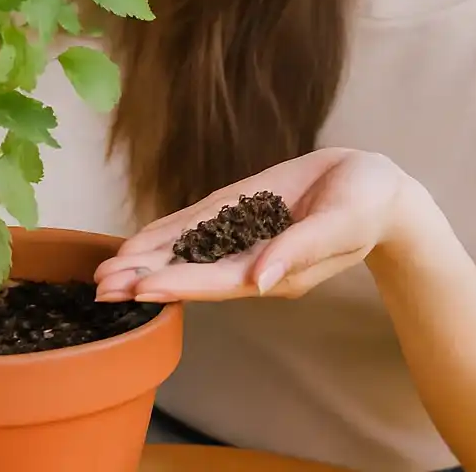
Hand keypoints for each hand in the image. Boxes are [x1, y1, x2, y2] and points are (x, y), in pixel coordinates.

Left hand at [93, 148, 412, 302]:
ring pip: (187, 252)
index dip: (178, 284)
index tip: (140, 289)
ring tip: (103, 272)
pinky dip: (166, 233)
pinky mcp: (243, 210)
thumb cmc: (367, 205)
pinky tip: (136, 242)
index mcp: (276, 273)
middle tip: (99, 287)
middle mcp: (252, 261)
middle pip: (191, 274)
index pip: (217, 283)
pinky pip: (198, 224)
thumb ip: (300, 251)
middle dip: (146, 279)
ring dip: (146, 261)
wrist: (375, 186)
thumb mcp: (341, 224)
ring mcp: (245, 236)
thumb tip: (260, 281)